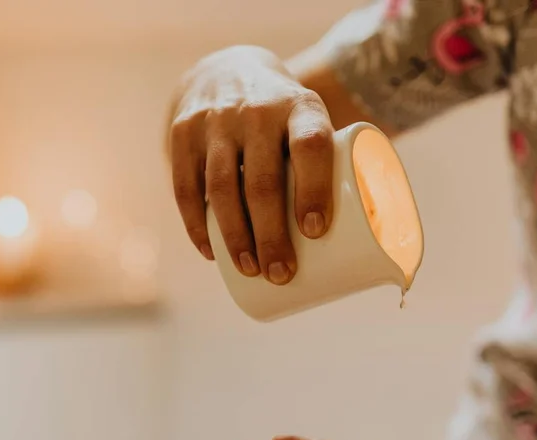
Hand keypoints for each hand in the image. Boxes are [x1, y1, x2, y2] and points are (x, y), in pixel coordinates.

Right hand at [168, 46, 334, 284]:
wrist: (226, 69)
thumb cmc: (283, 119)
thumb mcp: (308, 121)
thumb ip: (327, 166)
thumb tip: (353, 242)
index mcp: (299, 106)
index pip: (310, 145)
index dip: (314, 189)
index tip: (315, 232)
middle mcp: (256, 110)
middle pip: (262, 180)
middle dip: (271, 235)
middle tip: (281, 273)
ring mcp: (215, 122)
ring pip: (222, 187)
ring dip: (235, 236)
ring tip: (250, 269)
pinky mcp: (183, 135)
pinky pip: (185, 186)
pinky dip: (196, 224)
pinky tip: (210, 251)